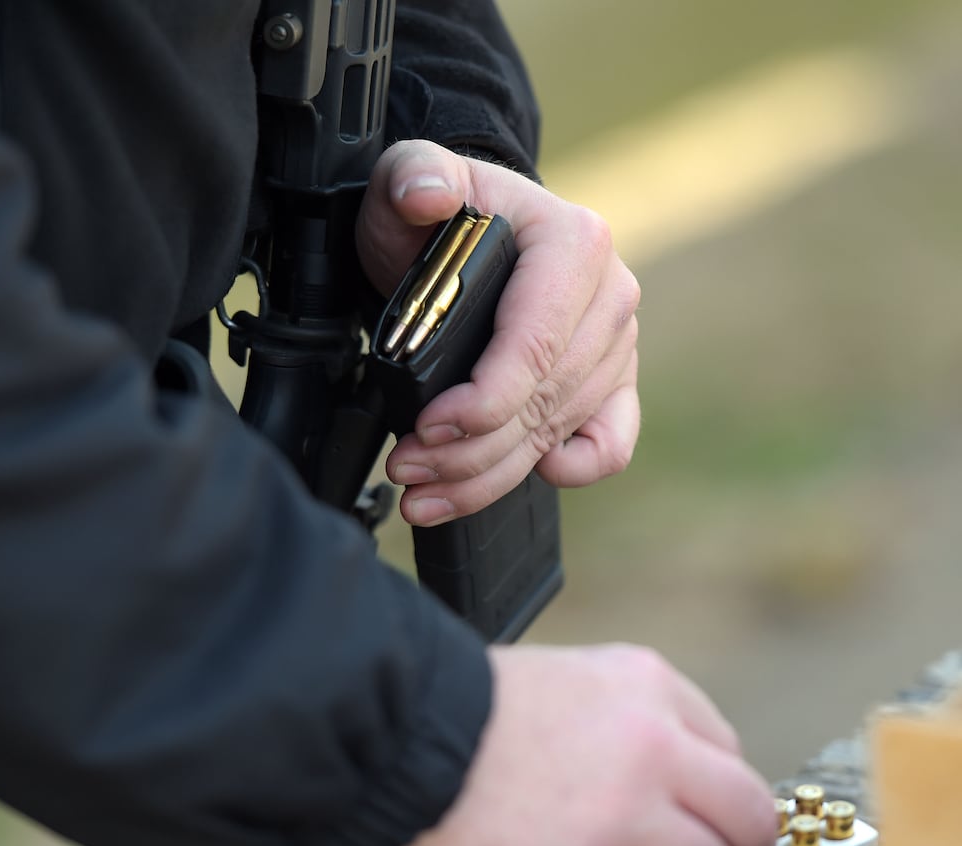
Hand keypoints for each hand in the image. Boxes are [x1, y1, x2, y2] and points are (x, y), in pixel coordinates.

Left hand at [356, 140, 640, 526]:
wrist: (469, 240)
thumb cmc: (441, 216)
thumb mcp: (410, 181)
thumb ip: (412, 177)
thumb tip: (426, 193)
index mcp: (575, 244)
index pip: (537, 343)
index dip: (483, 400)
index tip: (427, 426)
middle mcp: (609, 296)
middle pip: (544, 399)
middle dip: (469, 449)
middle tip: (405, 466)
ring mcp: (616, 345)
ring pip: (559, 431)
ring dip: (488, 474)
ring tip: (423, 492)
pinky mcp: (613, 382)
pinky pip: (610, 444)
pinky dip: (570, 470)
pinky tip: (515, 475)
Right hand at [389, 644, 777, 845]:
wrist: (395, 726)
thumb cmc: (462, 705)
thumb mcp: (565, 677)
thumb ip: (627, 720)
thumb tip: (667, 788)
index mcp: (646, 686)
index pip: (731, 759)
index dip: (716, 809)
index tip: (697, 832)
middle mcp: (650, 744)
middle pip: (748, 823)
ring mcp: (620, 812)